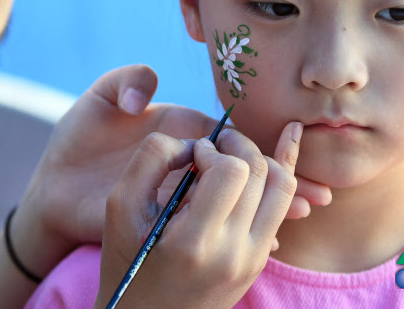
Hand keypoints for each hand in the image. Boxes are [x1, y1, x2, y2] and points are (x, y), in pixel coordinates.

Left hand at [11, 64, 329, 276]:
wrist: (53, 188)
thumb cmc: (75, 142)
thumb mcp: (98, 103)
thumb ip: (124, 83)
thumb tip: (145, 94)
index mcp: (178, 133)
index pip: (228, 138)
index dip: (258, 145)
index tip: (293, 146)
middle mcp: (187, 164)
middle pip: (243, 170)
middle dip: (279, 178)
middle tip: (319, 192)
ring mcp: (179, 195)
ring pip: (234, 201)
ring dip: (271, 206)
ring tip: (307, 211)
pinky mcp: (167, 221)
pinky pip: (210, 226)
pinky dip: (240, 232)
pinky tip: (269, 238)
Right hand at [94, 123, 305, 308]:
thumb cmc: (127, 261)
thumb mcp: (120, 207)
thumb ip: (151, 159)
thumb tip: (195, 142)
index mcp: (195, 243)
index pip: (232, 172)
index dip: (213, 150)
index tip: (194, 153)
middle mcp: (233, 254)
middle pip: (261, 173)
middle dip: (238, 146)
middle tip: (216, 144)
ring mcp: (252, 259)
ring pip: (282, 186)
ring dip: (259, 162)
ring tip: (230, 160)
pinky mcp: (259, 261)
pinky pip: (280, 207)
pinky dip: (265, 183)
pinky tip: (239, 179)